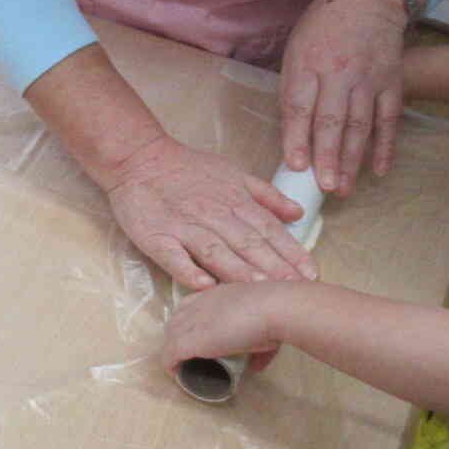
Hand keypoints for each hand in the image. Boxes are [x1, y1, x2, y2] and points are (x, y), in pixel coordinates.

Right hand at [100, 136, 314, 290]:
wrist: (138, 159)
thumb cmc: (187, 169)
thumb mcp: (233, 173)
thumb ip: (266, 195)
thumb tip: (298, 214)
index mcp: (235, 201)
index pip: (268, 229)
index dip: (290, 251)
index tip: (309, 273)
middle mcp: (214, 215)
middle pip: (248, 244)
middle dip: (273, 267)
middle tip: (293, 288)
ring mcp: (184, 227)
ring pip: (216, 251)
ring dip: (239, 271)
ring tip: (260, 290)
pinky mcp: (156, 236)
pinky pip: (173, 256)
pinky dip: (188, 270)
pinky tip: (204, 286)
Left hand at [160, 281, 291, 382]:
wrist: (276, 308)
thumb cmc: (277, 312)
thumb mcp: (265, 326)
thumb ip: (259, 347)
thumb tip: (254, 368)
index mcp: (216, 294)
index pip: (189, 304)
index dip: (189, 321)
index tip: (197, 336)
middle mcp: (198, 304)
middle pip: (175, 320)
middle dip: (177, 336)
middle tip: (188, 353)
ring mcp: (191, 322)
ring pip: (170, 337)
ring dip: (173, 351)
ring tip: (182, 365)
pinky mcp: (189, 341)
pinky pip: (170, 355)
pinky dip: (171, 365)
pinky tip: (176, 374)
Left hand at [280, 0, 415, 194]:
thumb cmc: (323, 26)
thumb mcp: (296, 48)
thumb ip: (293, 87)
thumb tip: (291, 130)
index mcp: (308, 63)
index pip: (300, 106)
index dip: (297, 138)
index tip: (296, 166)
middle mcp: (339, 73)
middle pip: (332, 120)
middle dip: (327, 157)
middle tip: (323, 187)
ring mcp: (368, 79)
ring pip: (360, 125)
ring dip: (351, 160)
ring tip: (342, 187)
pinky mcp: (391, 83)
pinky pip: (389, 120)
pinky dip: (385, 147)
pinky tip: (378, 170)